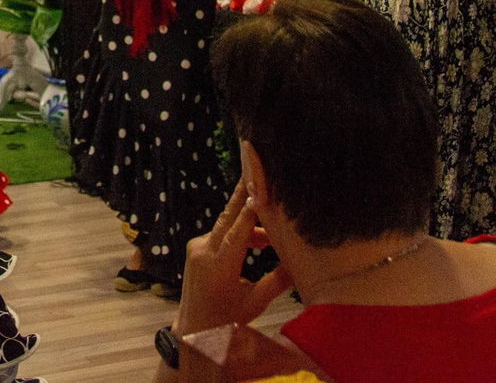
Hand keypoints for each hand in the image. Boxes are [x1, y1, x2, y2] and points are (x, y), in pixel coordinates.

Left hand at [173, 179, 290, 336]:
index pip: (237, 232)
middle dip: (244, 193)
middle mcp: (204, 252)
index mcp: (219, 267)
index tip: (260, 188)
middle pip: (228, 217)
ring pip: (227, 225)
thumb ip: (277, 280)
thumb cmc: (228, 320)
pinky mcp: (196, 247)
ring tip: (272, 235)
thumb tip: (301, 262)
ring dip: (249, 223)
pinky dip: (238, 233)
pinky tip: (259, 242)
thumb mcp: (255, 302)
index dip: (250, 210)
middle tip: (255, 164)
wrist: (194, 329)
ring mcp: (196, 247)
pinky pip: (221, 233)